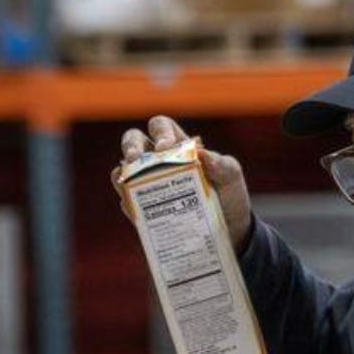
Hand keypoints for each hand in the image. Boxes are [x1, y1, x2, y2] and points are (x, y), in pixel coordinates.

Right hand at [117, 116, 252, 251]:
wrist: (230, 227)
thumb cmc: (228, 193)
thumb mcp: (231, 176)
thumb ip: (221, 164)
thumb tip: (201, 153)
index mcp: (179, 145)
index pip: (161, 126)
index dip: (159, 132)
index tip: (165, 148)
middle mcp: (158, 161)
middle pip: (133, 142)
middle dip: (130, 146)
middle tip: (135, 160)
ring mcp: (149, 184)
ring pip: (123, 171)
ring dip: (122, 175)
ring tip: (127, 183)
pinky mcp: (146, 209)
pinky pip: (130, 203)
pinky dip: (130, 204)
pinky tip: (136, 210)